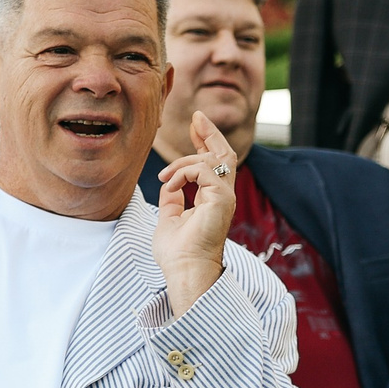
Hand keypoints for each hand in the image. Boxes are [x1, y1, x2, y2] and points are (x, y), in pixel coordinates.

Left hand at [152, 109, 235, 316]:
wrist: (184, 270)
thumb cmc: (177, 253)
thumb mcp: (170, 218)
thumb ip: (173, 198)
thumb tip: (169, 184)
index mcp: (212, 199)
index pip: (213, 164)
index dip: (206, 142)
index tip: (196, 124)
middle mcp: (222, 196)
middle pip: (223, 154)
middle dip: (209, 133)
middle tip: (197, 116)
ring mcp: (224, 197)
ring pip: (213, 159)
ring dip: (184, 161)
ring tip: (164, 177)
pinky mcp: (221, 199)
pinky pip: (202, 170)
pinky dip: (182, 173)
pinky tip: (170, 184)